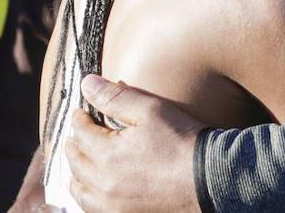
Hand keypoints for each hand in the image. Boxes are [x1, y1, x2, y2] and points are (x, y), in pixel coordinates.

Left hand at [65, 75, 207, 212]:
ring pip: (79, 187)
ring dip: (75, 170)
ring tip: (79, 158)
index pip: (81, 133)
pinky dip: (85, 193)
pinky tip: (92, 186)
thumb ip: (115, 97)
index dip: (79, 118)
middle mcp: (103, 184)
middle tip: (77, 132)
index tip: (81, 111)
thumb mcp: (150, 110)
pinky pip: (91, 207)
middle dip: (74, 142)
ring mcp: (111, 205)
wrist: (210, 179)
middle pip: (75, 160)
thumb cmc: (182, 141)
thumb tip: (87, 83)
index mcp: (107, 155)